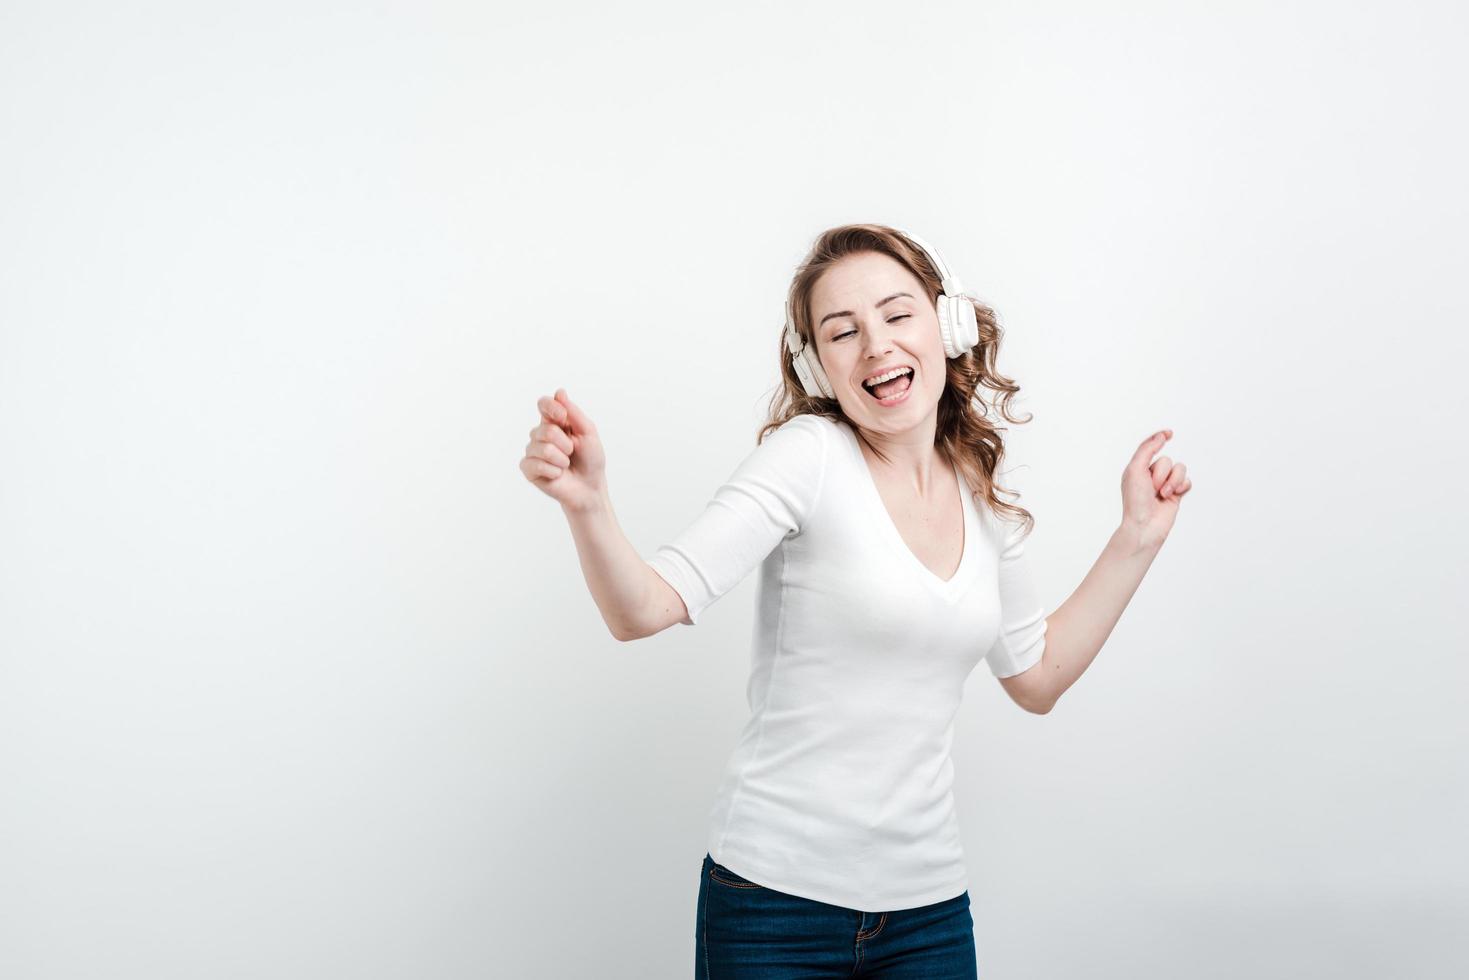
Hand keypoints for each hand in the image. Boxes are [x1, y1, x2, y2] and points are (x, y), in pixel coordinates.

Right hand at [521, 388, 607, 510]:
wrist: (590, 487)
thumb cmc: (590, 459)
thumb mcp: (588, 433)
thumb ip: (573, 413)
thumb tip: (559, 392)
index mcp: (554, 421)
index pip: (543, 404)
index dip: (551, 407)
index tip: (562, 415)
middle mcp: (540, 434)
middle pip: (546, 429)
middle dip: (566, 444)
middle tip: (572, 452)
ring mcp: (532, 451)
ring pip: (543, 449)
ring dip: (561, 460)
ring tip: (565, 465)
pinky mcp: (528, 468)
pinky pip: (536, 464)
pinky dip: (553, 471)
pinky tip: (557, 475)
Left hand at [1120, 428, 1190, 548]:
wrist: (1145, 526)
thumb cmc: (1135, 500)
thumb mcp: (1135, 469)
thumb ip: (1147, 449)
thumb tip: (1161, 436)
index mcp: (1137, 469)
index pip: (1150, 448)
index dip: (1159, 438)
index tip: (1169, 433)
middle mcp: (1151, 475)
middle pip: (1166, 460)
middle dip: (1161, 473)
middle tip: (1151, 487)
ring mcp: (1165, 485)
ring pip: (1179, 469)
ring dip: (1172, 481)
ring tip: (1162, 494)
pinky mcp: (1177, 494)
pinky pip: (1187, 481)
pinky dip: (1182, 487)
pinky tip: (1173, 496)